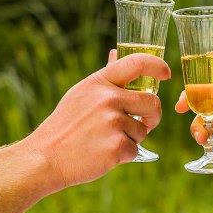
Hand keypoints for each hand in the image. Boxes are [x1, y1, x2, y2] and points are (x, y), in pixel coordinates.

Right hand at [24, 51, 167, 188]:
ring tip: (104, 141)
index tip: (166, 74)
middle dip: (153, 116)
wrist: (45, 157)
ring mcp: (112, 122)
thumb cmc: (65, 126)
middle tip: (147, 123)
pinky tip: (102, 154)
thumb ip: (104, 78)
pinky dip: (123, 156)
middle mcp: (107, 99)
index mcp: (99, 82)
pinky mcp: (116, 147)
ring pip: (142, 130)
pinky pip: (134, 150)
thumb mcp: (81, 94)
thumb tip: (116, 54)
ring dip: (131, 139)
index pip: (137, 63)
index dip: (157, 66)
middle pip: (152, 102)